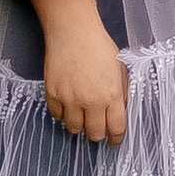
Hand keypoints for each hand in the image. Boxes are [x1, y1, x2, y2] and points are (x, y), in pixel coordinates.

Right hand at [44, 20, 129, 143]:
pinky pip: (57, 116)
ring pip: (74, 128)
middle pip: (94, 134)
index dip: (117, 139)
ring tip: (83, 114)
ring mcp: (70, 99)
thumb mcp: (120, 69)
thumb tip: (121, 112)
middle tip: (98, 128)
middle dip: (98, 134)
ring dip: (79, 125)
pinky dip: (63, 114)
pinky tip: (68, 104)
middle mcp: (91, 101)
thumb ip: (121, 93)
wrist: (74, 33)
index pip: (117, 128)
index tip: (115, 142)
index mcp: (112, 95)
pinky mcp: (53, 95)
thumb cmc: (100, 47)